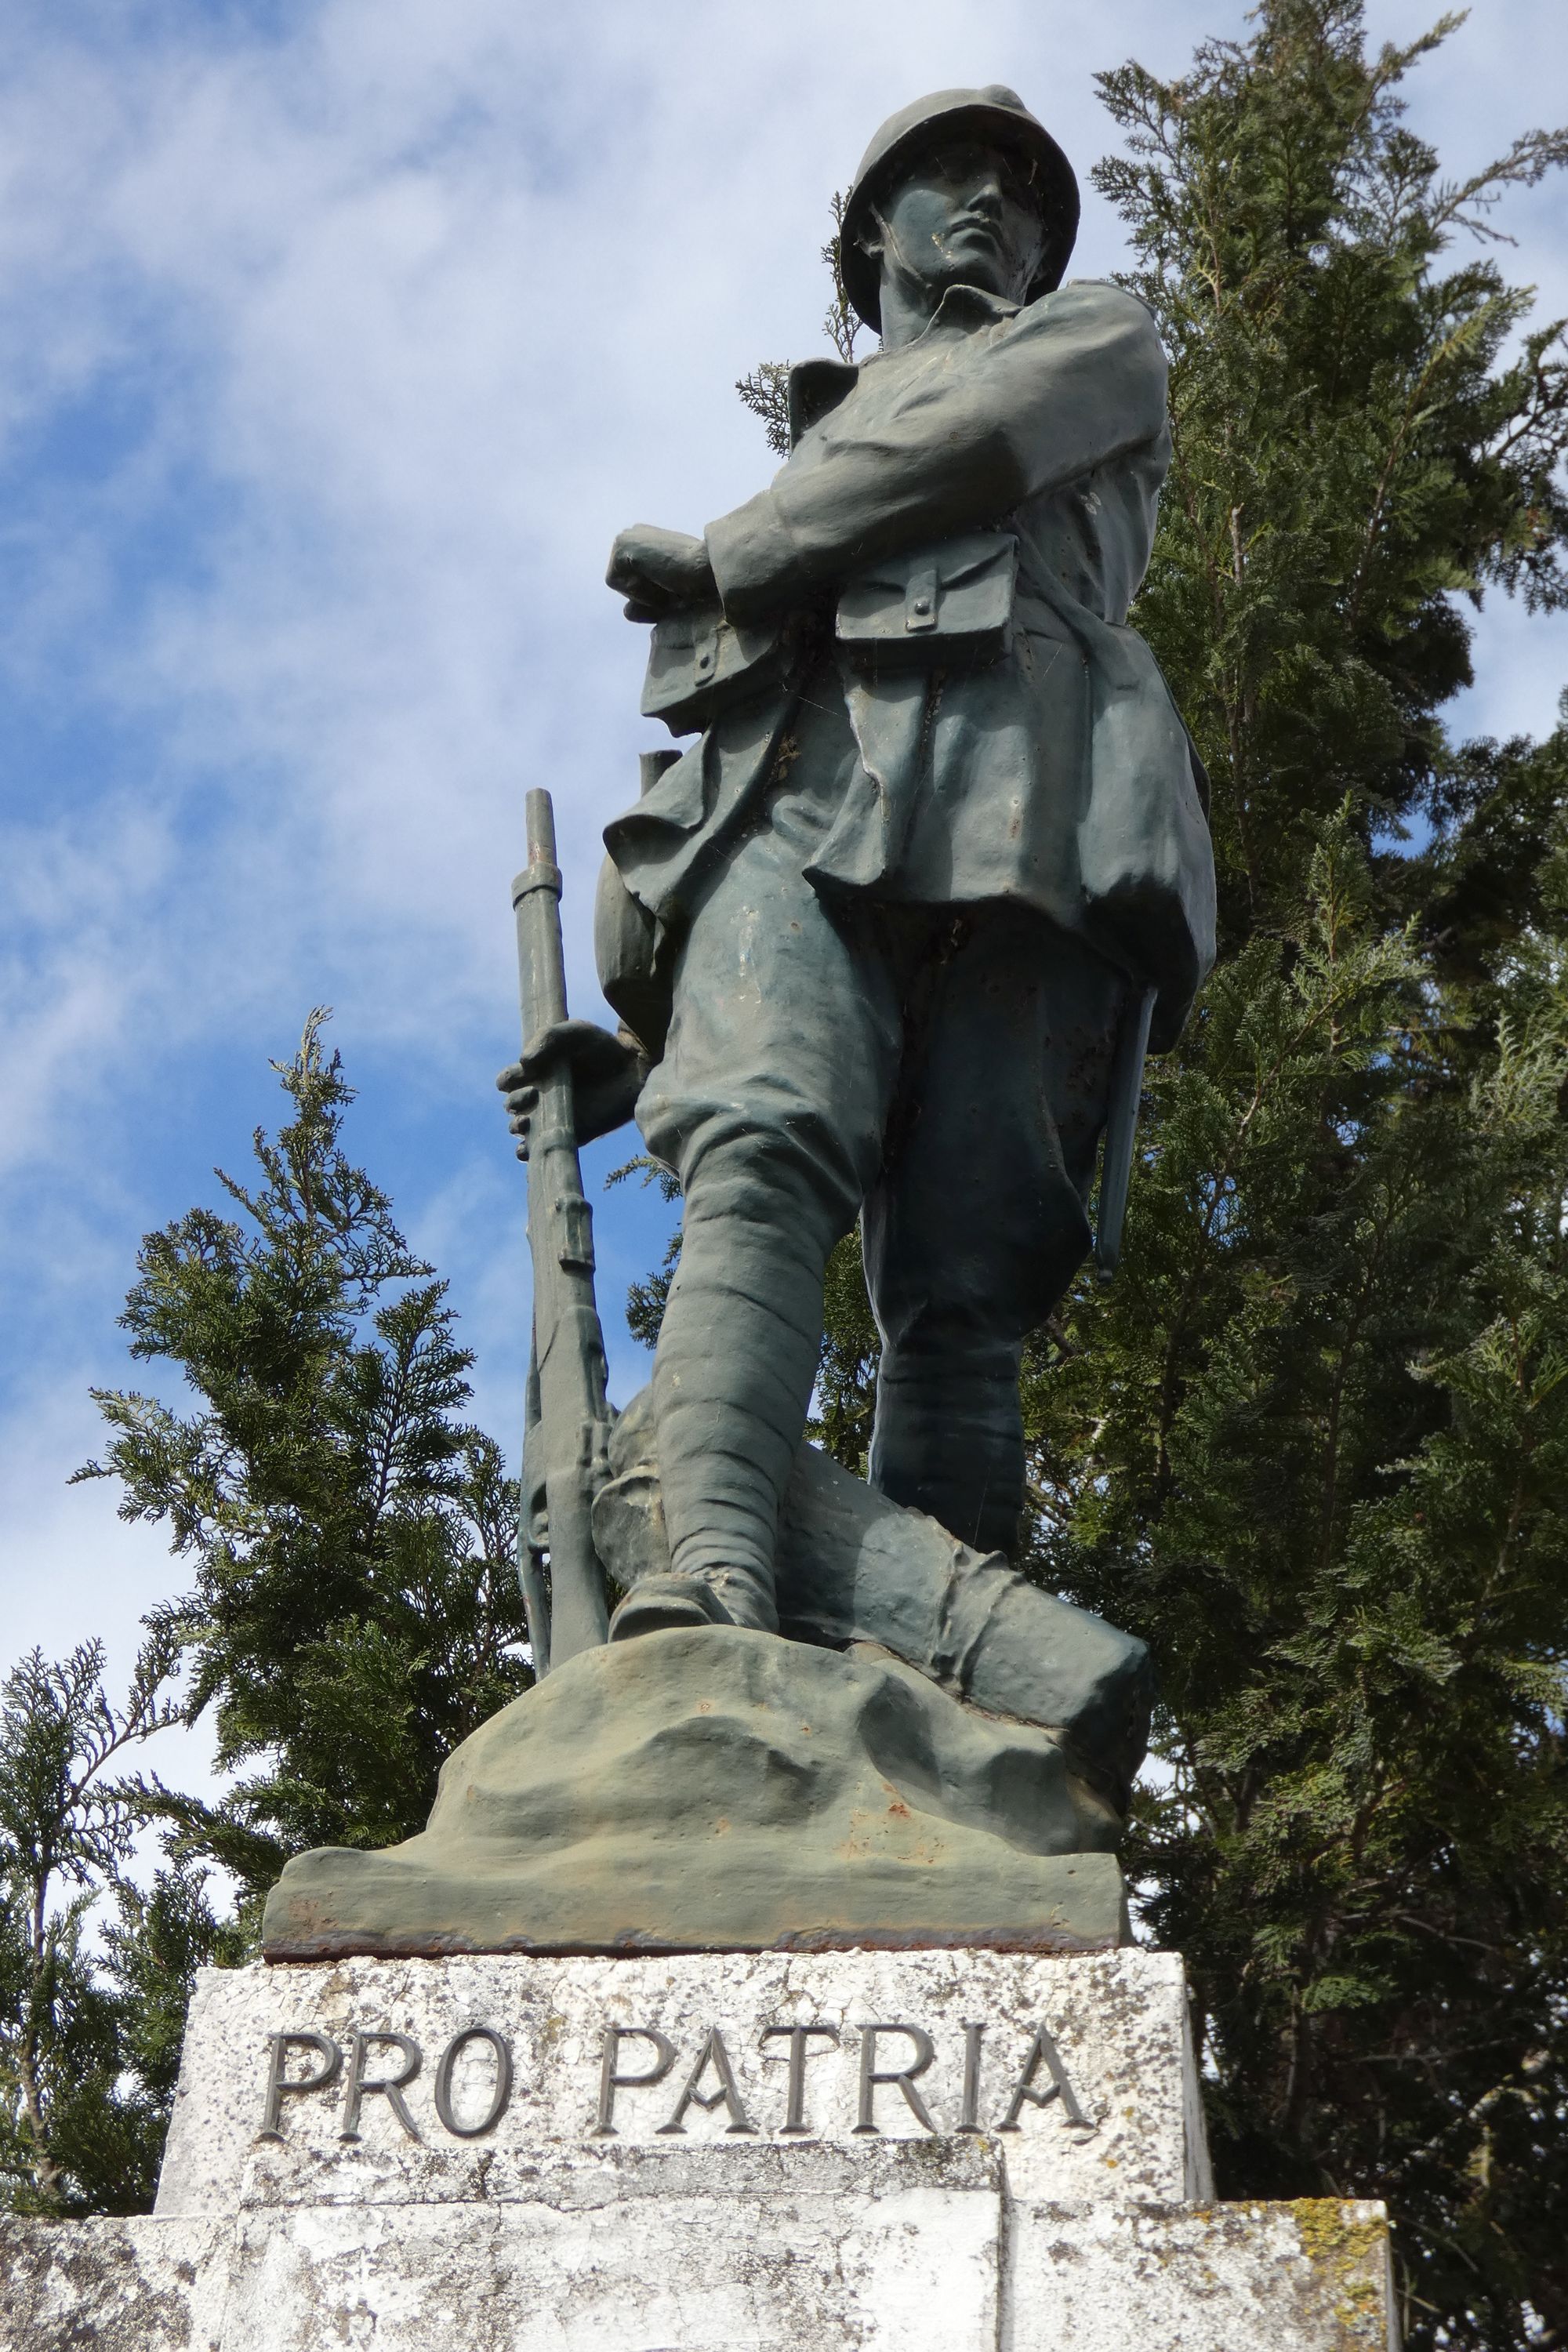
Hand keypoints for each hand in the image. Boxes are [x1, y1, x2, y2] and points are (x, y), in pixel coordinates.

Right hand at [497, 1021, 650, 1159]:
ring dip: (517, 1127)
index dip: (508, 1080)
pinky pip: (541, 1148)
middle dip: (515, 1103)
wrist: (634, 1070)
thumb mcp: (575, 1033)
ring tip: (526, 1122)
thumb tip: (524, 1062)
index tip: (521, 1075)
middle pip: (512, 1105)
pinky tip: (527, 1148)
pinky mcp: (570, 1134)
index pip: (509, 1080)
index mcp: (537, 1071)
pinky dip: (528, 1151)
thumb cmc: (603, 1048)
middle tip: (533, 1095)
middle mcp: (542, 1094)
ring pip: (521, 1129)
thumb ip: (548, 1039)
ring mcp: (554, 1116)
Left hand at [606, 524, 717, 620]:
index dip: (652, 596)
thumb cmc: (697, 583)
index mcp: (645, 542)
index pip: (633, 584)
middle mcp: (633, 534)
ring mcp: (626, 537)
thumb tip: (626, 611)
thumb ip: (645, 606)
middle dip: (646, 596)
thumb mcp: (668, 599)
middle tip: (673, 586)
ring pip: (620, 586)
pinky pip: (617, 583)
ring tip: (668, 581)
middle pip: (624, 585)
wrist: (711, 568)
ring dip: (644, 594)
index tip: (676, 589)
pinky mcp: (621, 544)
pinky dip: (638, 590)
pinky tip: (660, 577)